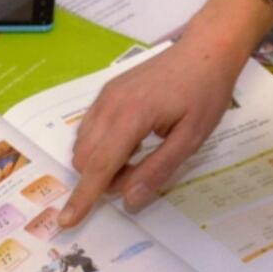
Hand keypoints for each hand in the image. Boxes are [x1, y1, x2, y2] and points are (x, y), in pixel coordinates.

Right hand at [58, 26, 247, 225]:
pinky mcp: (108, 90)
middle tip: (141, 172)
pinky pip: (90, 127)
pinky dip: (101, 144)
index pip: (99, 166)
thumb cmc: (204, 93)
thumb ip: (157, 169)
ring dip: (101, 162)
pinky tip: (132, 139)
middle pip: (85, 158)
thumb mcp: (191, 138)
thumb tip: (129, 200)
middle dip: (101, 179)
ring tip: (141, 153)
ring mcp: (106, 95)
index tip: (67, 222)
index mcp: (132, 116)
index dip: (83, 197)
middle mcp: (111, 104)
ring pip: (83, 143)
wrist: (205, 50)